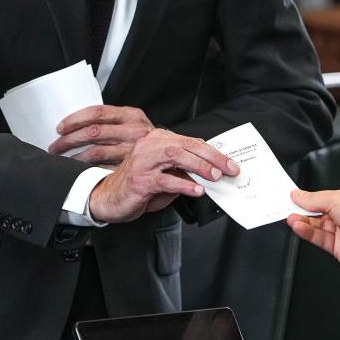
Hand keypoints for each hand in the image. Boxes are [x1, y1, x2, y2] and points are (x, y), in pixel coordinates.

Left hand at [49, 104, 152, 164]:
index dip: (75, 119)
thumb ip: (111, 121)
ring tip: (63, 159)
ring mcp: (133, 150)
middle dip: (69, 139)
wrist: (171, 156)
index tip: (61, 127)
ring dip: (75, 157)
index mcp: (131, 115)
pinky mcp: (131, 167)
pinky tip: (79, 171)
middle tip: (56, 145)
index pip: (97, 112)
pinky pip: (103, 168)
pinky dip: (88, 170)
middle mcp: (134, 130)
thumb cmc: (145, 140)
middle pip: (93, 132)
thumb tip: (79, 122)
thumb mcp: (132, 123)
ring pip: (96, 151)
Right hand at [87, 128, 239, 223]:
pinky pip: (164, 179)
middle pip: (186, 145)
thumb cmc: (139, 185)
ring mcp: (143, 162)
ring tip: (214, 176)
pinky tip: (196, 189)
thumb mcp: (167, 175)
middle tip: (228, 169)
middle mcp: (149, 146)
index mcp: (158, 140)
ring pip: (176, 156)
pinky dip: (183, 184)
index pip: (190, 142)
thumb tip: (212, 173)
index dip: (213, 152)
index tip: (230, 163)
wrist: (109, 198)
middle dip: (211, 157)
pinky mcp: (139, 179)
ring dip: (199, 166)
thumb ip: (185, 170)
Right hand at [286, 188, 339, 275]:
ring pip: (317, 227)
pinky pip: (319, 239)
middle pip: (318, 214)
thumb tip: (298, 195)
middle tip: (287, 209)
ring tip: (290, 218)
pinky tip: (298, 227)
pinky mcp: (338, 248)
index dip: (308, 199)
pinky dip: (307, 233)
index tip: (293, 198)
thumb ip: (313, 199)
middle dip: (302, 211)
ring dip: (302, 222)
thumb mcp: (334, 199)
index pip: (322, 199)